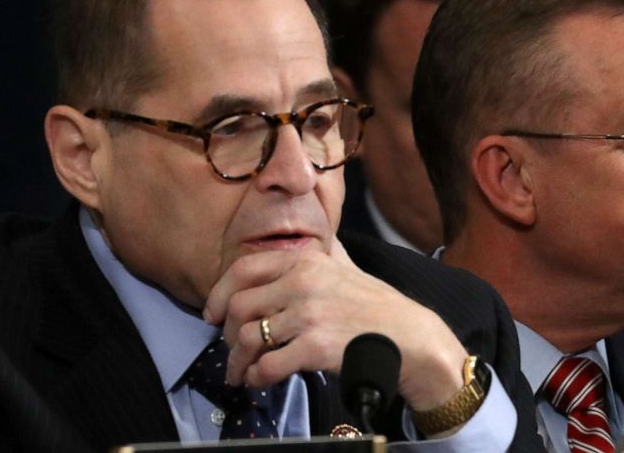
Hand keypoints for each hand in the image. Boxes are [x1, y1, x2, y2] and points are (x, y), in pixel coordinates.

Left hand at [202, 238, 468, 410]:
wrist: (411, 339)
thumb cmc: (378, 308)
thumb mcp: (347, 267)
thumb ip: (324, 254)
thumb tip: (307, 242)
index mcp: (307, 259)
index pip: (243, 270)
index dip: (219, 294)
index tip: (212, 313)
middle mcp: (303, 281)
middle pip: (239, 307)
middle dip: (227, 334)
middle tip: (232, 350)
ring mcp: (308, 314)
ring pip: (248, 338)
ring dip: (238, 362)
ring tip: (242, 373)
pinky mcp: (315, 346)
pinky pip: (267, 365)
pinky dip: (257, 377)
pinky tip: (261, 380)